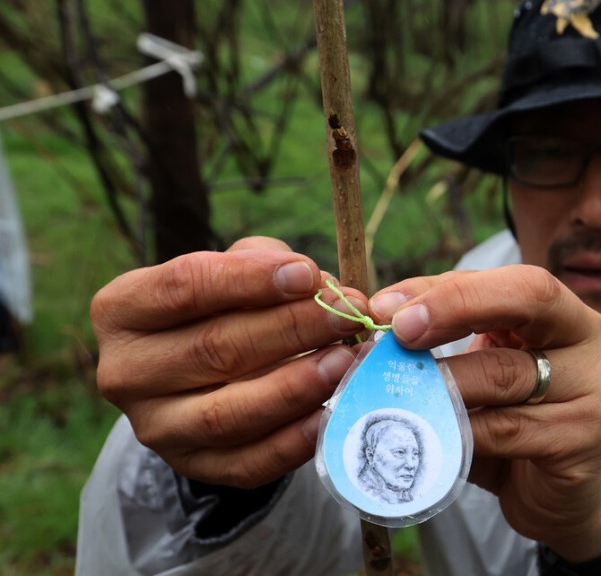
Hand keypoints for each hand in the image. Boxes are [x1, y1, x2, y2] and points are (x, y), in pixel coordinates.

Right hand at [91, 237, 367, 487]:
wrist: (201, 376)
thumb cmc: (223, 306)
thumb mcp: (235, 270)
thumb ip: (270, 265)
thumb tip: (323, 287)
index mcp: (122, 310)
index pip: (183, 288)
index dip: (249, 280)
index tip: (307, 273)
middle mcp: (126, 372)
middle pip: (214, 349)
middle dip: (291, 328)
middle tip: (346, 315)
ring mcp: (156, 428)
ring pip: (227, 413)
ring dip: (295, 386)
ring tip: (345, 360)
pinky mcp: (193, 467)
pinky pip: (247, 463)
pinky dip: (294, 439)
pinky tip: (332, 412)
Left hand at [369, 266, 600, 560]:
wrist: (554, 494)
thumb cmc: (507, 418)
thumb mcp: (478, 366)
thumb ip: (443, 334)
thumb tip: (382, 314)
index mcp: (560, 310)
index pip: (508, 280)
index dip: (449, 290)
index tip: (387, 308)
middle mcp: (585, 338)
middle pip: (528, 299)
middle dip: (453, 308)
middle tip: (398, 331)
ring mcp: (591, 389)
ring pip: (504, 373)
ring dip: (442, 381)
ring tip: (398, 391)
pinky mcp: (580, 441)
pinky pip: (506, 430)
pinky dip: (459, 431)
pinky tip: (429, 435)